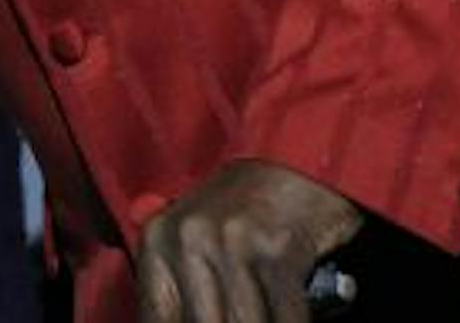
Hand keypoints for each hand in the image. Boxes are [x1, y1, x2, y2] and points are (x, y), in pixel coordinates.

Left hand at [137, 159, 363, 322]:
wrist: (301, 154)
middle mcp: (189, 238)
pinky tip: (298, 320)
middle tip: (242, 322)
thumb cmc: (250, 207)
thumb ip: (184, 288)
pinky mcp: (277, 249)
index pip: (158, 320)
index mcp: (159, 238)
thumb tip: (173, 322)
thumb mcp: (199, 239)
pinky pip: (284, 317)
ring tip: (263, 318)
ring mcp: (233, 242)